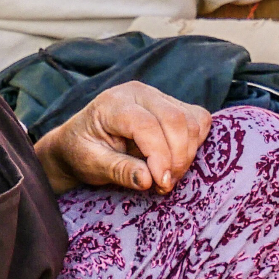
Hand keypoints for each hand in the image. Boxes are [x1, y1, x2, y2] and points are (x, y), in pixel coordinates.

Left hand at [34, 83, 211, 194]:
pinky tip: (175, 159)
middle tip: (165, 184)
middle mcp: (139, 93)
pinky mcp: (172, 104)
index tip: (160, 184)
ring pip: (192, 120)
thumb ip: (119, 171)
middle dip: (177, 157)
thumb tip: (148, 180)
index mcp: (113, 104)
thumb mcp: (91, 165)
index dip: (159, 156)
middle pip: (175, 119)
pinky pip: (199, 119)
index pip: (147, 125)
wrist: (80, 140)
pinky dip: (195, 143)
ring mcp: (158, 96)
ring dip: (187, 153)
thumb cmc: (81, 152)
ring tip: (167, 176)